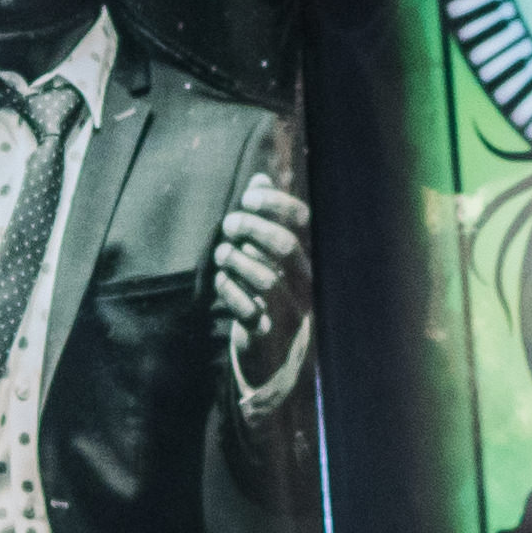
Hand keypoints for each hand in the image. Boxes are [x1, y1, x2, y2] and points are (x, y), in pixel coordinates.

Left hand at [206, 176, 306, 356]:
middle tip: (229, 224)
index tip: (248, 197)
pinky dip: (229, 291)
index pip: (303, 220)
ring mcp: (288, 310)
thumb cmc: (269, 290)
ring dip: (236, 259)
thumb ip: (266, 216)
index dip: (275, 202)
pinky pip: (247, 310)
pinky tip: (221, 280)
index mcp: (310, 257)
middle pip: (285, 246)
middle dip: (251, 228)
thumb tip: (260, 180)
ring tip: (222, 253)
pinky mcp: (266, 334)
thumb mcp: (269, 253)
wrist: (272, 352)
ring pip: (266, 278)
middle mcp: (305, 283)